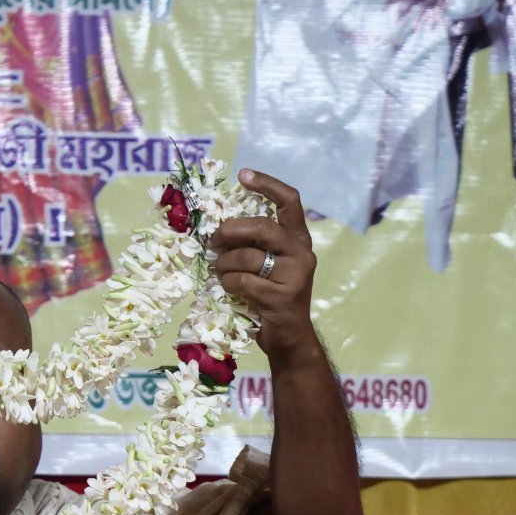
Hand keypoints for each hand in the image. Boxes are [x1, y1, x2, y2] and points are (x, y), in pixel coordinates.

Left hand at [209, 169, 322, 365]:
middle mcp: (302, 253)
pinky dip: (229, 283)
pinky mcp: (282, 297)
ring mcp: (295, 275)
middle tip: (213, 239)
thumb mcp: (270, 265)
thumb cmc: (272, 298)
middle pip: (263, 227)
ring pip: (248, 257)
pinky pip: (244, 281)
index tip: (243, 175)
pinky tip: (228, 288)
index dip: (267, 184)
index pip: (290, 201)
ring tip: (219, 271)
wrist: (290, 339)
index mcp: (298, 240)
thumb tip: (219, 228)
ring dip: (225, 264)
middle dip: (231, 230)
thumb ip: (256, 245)